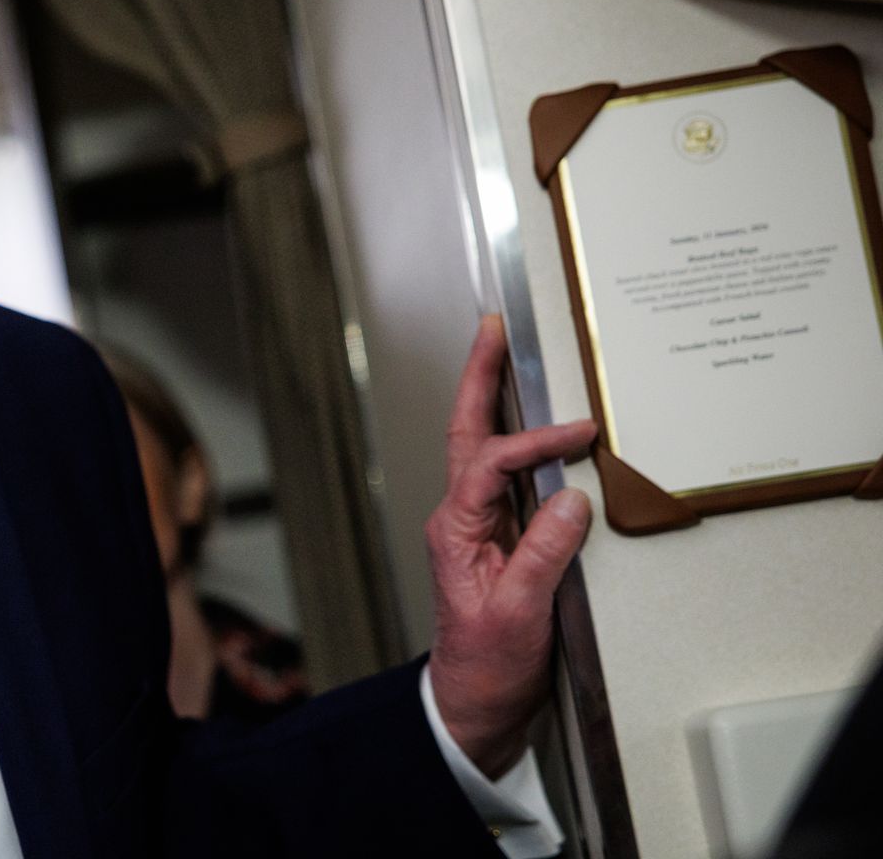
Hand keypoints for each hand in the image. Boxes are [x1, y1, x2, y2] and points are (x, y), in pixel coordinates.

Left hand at [427, 315, 596, 777]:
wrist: (476, 706)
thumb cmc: (486, 665)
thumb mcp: (517, 613)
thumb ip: (544, 555)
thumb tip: (571, 498)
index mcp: (454, 530)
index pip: (490, 463)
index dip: (535, 442)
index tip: (581, 433)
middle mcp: (460, 519)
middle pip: (468, 432)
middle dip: (478, 378)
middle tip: (493, 329)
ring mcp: (478, 526)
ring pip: (482, 447)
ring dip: (493, 398)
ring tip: (505, 351)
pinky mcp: (501, 539)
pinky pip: (508, 478)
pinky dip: (523, 442)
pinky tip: (541, 424)